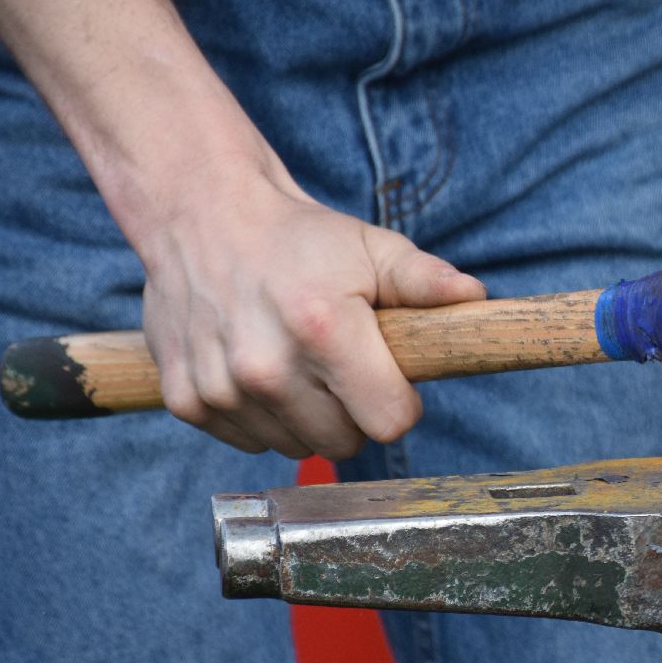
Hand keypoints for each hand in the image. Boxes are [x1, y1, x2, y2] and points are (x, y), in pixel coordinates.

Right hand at [139, 148, 484, 459]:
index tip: (388, 376)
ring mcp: (222, 388)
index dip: (398, 402)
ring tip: (296, 361)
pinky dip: (261, 416)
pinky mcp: (186, 401)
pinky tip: (256, 367)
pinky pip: (249, 442)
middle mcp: (267, 366)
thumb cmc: (300, 237)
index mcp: (324, 329)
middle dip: (353, 412)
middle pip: (344, 444)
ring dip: (306, 416)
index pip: (389, 423)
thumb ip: (426, 280)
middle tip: (340, 365)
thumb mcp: (372, 248)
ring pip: (297, 447)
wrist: (203, 214)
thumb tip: (475, 298)